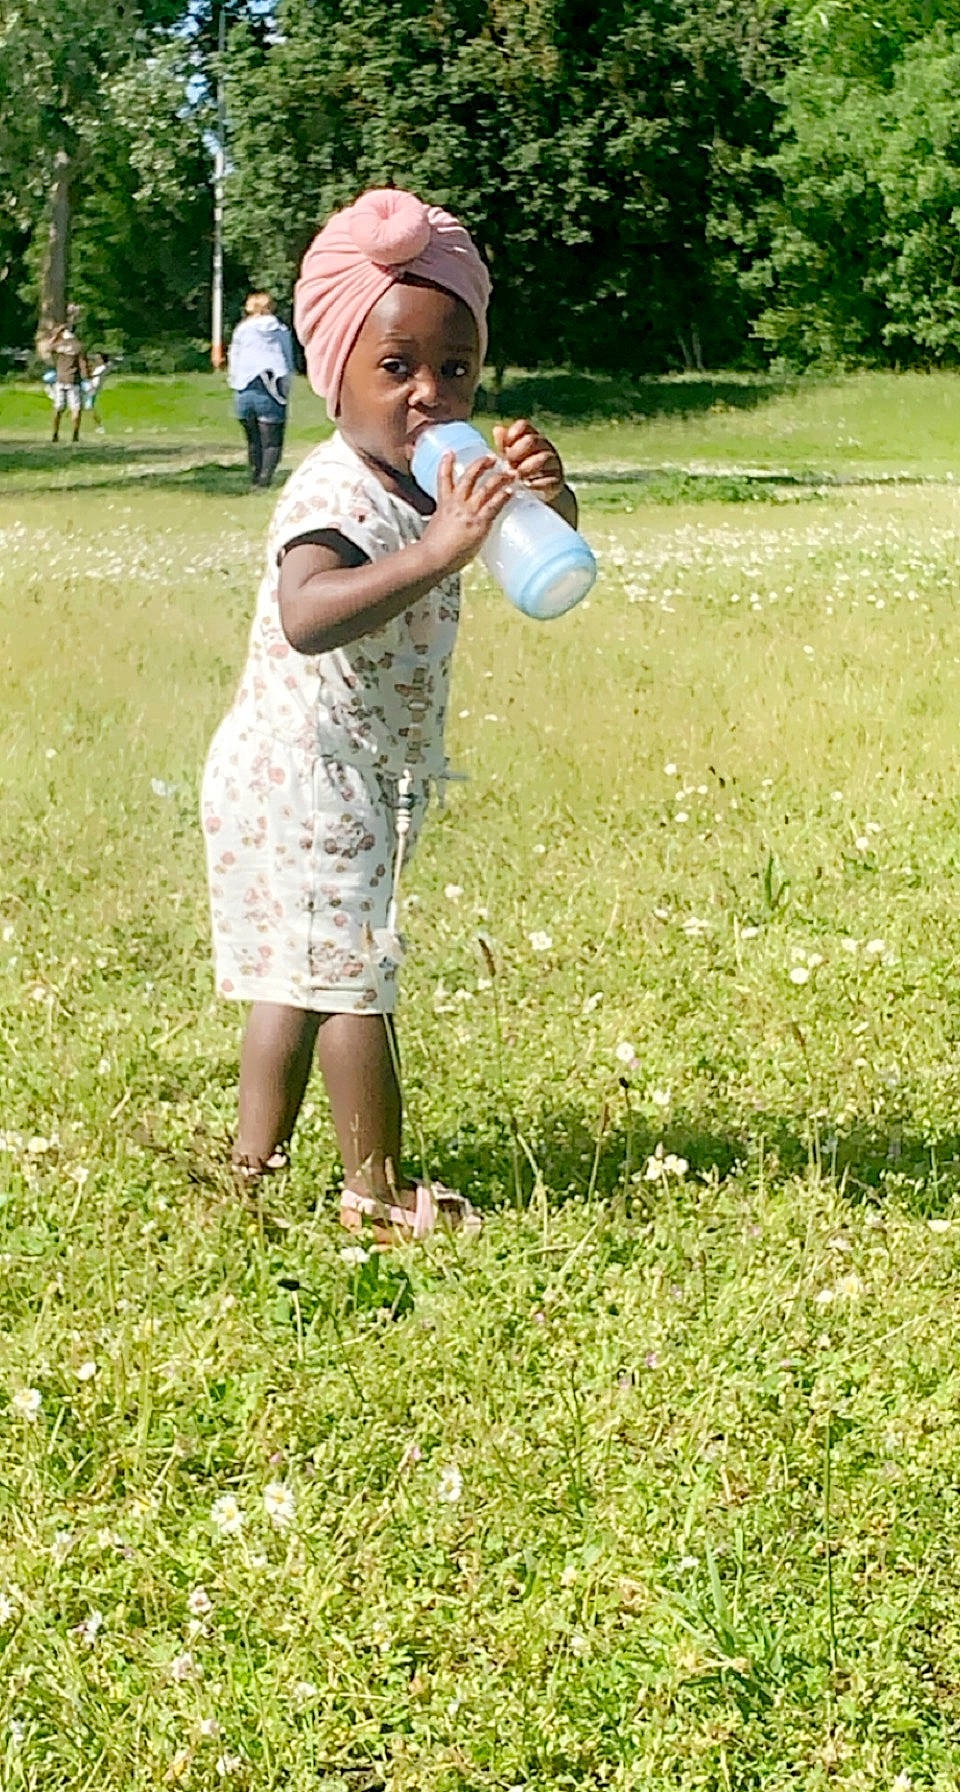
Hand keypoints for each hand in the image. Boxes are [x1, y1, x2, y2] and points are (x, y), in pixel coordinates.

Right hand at [421, 451, 515, 576]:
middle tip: (492, 458)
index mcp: (444, 504)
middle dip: (481, 464)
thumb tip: (452, 532)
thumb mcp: (436, 529)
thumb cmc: (432, 550)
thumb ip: (446, 525)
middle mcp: (457, 503)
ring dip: (500, 478)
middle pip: (469, 477)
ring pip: (486, 487)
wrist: (432, 557)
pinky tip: (511, 492)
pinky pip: (494, 505)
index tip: (450, 452)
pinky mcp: (479, 522)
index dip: (446, 464)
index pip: (443, 479)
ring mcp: (468, 511)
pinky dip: (503, 497)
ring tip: (510, 473)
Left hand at [493, 418, 565, 502]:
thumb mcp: (510, 458)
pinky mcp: (558, 481)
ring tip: (517, 476)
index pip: (523, 426)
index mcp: (531, 437)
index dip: (512, 434)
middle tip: (508, 464)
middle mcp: (544, 446)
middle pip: (532, 440)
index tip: (504, 447)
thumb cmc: (521, 470)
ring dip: (527, 468)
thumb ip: (503, 445)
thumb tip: (497, 429)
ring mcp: (553, 463)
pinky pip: (550, 480)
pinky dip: (537, 484)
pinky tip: (528, 486)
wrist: (539, 494)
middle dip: (517, 452)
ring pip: (543, 459)